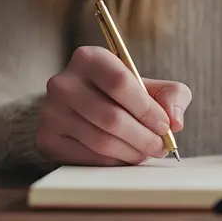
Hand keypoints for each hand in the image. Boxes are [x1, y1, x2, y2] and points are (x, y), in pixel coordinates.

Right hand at [37, 46, 191, 165]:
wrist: (82, 109)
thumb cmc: (124, 96)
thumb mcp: (152, 86)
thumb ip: (173, 95)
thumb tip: (175, 121)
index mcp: (89, 58)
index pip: (120, 83)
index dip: (147, 109)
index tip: (164, 125)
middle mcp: (63, 82)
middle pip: (111, 117)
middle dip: (144, 138)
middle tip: (160, 147)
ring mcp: (50, 112)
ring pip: (101, 141)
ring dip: (132, 153)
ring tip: (147, 153)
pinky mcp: (46, 138)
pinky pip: (88, 158)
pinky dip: (114, 162)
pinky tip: (126, 157)